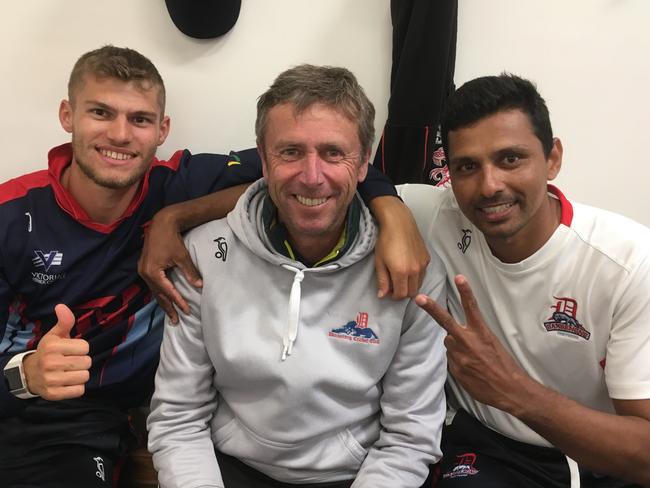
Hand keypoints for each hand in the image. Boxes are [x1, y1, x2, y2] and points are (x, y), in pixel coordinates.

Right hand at [22, 304, 90, 399]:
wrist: (30, 374)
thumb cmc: (48, 352)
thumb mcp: (55, 335)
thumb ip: (64, 321)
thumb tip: (62, 306)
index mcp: (52, 347)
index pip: (85, 347)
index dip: (81, 348)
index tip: (72, 350)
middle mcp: (50, 363)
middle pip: (87, 362)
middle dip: (82, 361)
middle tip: (71, 362)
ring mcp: (51, 380)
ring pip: (85, 376)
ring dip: (80, 375)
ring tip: (69, 372)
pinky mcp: (54, 394)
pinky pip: (79, 391)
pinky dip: (77, 387)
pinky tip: (67, 382)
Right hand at [138, 208, 201, 324]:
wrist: (161, 224)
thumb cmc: (171, 239)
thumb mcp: (182, 256)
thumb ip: (190, 272)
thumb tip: (199, 286)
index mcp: (153, 272)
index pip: (168, 291)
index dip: (178, 302)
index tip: (187, 311)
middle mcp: (145, 273)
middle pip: (159, 295)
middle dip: (168, 308)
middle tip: (176, 321)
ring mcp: (143, 271)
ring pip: (155, 291)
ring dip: (163, 302)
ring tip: (171, 314)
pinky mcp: (144, 267)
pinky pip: (153, 285)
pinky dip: (160, 293)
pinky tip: (165, 299)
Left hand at [371, 196, 429, 298]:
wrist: (399, 223)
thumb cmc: (386, 240)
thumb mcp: (379, 261)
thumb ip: (382, 280)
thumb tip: (382, 295)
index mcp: (401, 272)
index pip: (401, 295)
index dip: (394, 296)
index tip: (389, 291)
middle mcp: (414, 270)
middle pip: (412, 292)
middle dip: (403, 292)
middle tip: (394, 285)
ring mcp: (422, 264)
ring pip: (419, 284)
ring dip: (410, 285)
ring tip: (400, 276)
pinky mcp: (427, 258)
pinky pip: (423, 274)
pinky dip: (416, 276)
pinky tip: (408, 268)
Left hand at [415, 274, 529, 413]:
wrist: (509, 390)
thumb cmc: (504, 366)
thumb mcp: (492, 344)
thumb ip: (473, 337)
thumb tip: (457, 337)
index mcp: (481, 332)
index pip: (472, 307)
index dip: (465, 291)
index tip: (459, 277)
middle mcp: (468, 341)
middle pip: (445, 321)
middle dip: (431, 308)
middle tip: (419, 298)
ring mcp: (459, 355)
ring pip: (449, 344)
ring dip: (456, 347)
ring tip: (473, 359)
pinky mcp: (455, 368)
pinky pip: (452, 360)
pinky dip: (459, 362)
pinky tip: (472, 369)